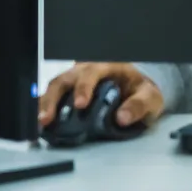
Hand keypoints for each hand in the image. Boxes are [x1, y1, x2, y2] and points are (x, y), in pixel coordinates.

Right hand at [38, 63, 164, 129]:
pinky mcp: (70, 93)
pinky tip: (41, 124)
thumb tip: (122, 118)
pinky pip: (53, 97)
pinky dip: (45, 108)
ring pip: (56, 87)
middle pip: (66, 78)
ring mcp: (77, 81)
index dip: (84, 87)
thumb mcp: (150, 97)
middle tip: (48, 117)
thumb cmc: (143, 92)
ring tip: (41, 122)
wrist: (140, 92)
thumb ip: (139, 105)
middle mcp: (89, 70)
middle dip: (54, 98)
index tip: (81, 105)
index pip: (92, 72)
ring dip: (46, 104)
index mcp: (110, 66)